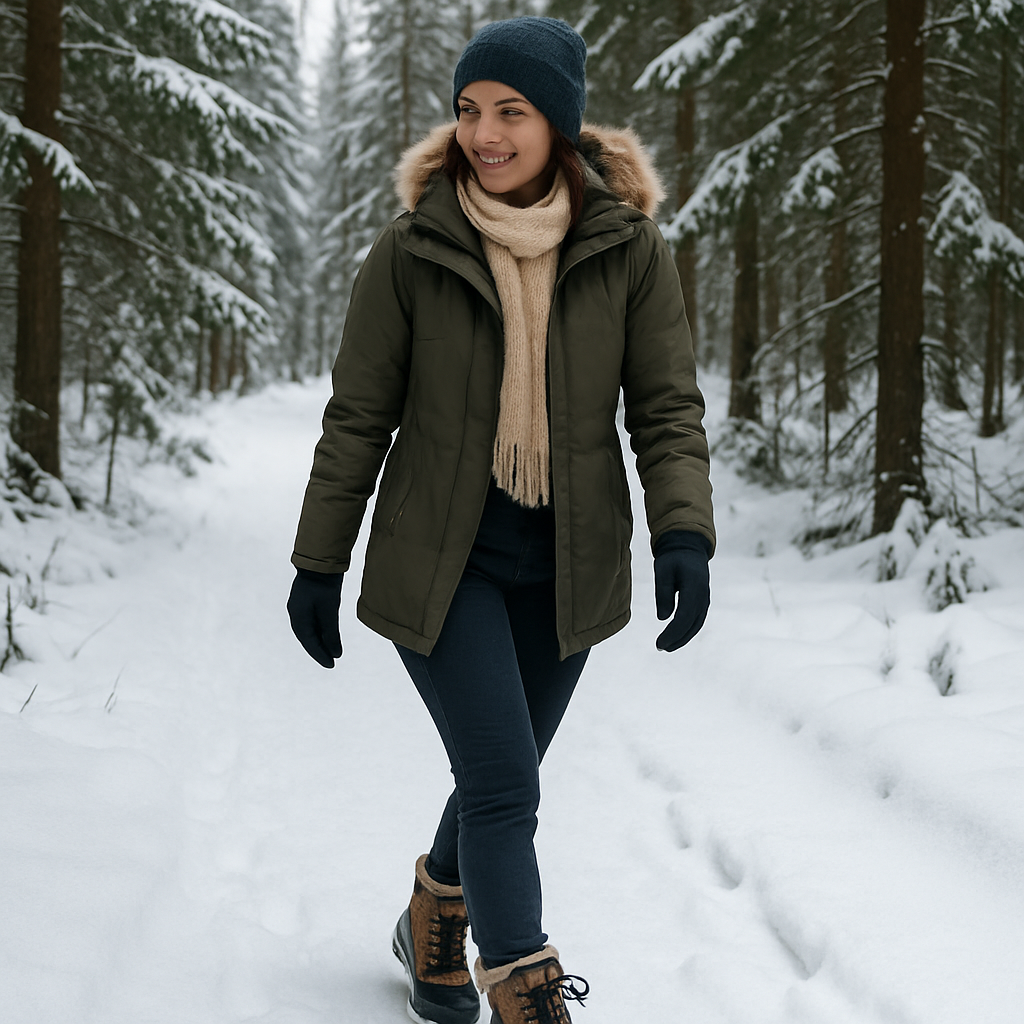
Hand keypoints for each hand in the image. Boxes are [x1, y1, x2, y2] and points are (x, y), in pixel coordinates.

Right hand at [287, 568, 343, 667]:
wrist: (321, 560)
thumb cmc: (324, 584)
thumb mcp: (330, 610)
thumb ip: (331, 633)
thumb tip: (335, 654)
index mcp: (298, 617)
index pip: (309, 642)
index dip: (320, 655)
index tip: (331, 665)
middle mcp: (296, 613)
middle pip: (308, 637)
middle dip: (319, 650)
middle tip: (331, 661)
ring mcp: (300, 606)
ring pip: (310, 629)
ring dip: (320, 640)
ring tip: (331, 651)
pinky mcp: (307, 600)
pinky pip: (313, 621)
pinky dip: (321, 630)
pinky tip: (328, 634)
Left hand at [654, 531, 710, 651]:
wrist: (688, 547)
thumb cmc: (673, 558)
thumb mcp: (663, 571)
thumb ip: (663, 593)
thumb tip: (663, 618)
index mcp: (694, 586)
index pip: (684, 616)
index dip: (673, 632)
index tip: (659, 642)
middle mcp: (703, 595)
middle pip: (692, 624)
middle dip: (677, 639)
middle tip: (660, 647)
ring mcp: (705, 599)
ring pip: (696, 624)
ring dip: (683, 638)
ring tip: (666, 646)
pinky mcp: (703, 601)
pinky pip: (697, 620)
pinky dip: (687, 631)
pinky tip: (676, 638)